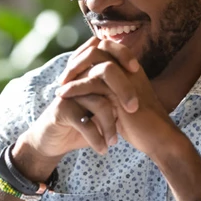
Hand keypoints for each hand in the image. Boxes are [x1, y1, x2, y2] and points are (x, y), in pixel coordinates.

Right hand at [13, 39, 140, 179]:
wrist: (54, 141)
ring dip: (110, 125)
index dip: (122, 54)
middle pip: (104, 73)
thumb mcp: (102, 110)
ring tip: (115, 142)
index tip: (137, 69)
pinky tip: (103, 149)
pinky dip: (97, 138)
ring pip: (99, 103)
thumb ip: (116, 97)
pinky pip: (85, 122)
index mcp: (88, 74)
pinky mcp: (61, 110)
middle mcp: (78, 80)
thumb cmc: (83, 123)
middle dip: (124, 92)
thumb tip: (146, 93)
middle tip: (133, 110)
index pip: (106, 51)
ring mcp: (69, 94)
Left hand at [56, 39, 180, 155]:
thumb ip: (108, 89)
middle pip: (99, 47)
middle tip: (63, 76)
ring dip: (73, 70)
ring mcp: (126, 77)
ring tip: (60, 85)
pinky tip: (63, 95)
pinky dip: (75, 87)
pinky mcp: (121, 92)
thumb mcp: (121, 101)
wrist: (157, 139)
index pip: (105, 46)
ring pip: (95, 60)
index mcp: (130, 67)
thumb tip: (88, 83)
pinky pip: (93, 81)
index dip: (85, 54)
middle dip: (77, 59)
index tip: (71, 69)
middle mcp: (129, 67)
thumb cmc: (139, 123)